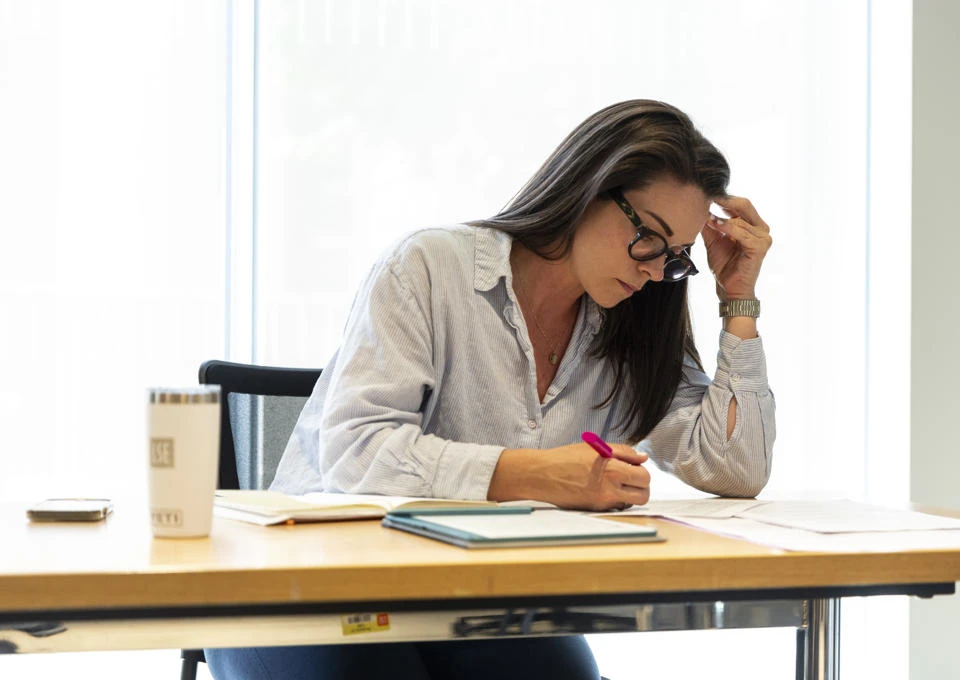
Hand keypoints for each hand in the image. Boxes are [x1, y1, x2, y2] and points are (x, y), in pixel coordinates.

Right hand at [487, 443, 650, 511]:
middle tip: (630, 479)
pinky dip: (616, 500)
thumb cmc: (566, 458)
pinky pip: (617, 506)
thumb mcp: (596, 447)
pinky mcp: (596, 509)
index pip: (644, 475)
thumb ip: (623, 452)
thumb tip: (643, 458)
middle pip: (644, 493)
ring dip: (632, 495)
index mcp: (612, 467)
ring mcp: (603, 501)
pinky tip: (603, 490)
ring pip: (633, 503)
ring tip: (619, 485)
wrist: (542, 475)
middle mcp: (611, 486)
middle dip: (641, 486)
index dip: (641, 470)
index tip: (633, 467)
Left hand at [702, 196, 771, 300]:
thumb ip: (709, 223)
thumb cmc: (724, 264)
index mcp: (752, 224)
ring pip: (740, 219)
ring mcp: (763, 237)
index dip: (723, 197)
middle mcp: (761, 228)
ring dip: (721, 217)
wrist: (728, 287)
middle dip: (724, 200)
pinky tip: (715, 225)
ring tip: (707, 218)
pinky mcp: (760, 247)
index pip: (740, 203)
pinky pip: (742, 232)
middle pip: (744, 205)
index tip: (706, 191)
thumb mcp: (713, 239)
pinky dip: (727, 228)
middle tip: (707, 195)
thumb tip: (700, 205)